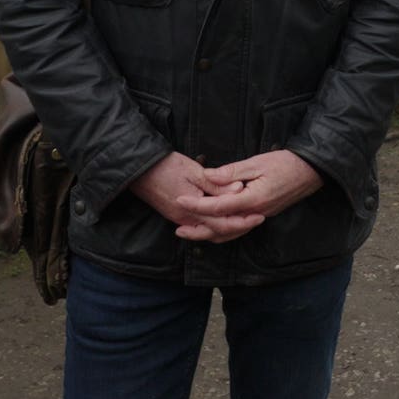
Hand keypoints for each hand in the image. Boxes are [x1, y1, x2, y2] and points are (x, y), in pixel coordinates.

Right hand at [130, 152, 258, 241]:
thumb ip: (217, 185)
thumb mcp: (194, 171)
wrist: (138, 170)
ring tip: (245, 220)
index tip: (260, 215)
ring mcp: (180, 220)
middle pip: (218, 232)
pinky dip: (215, 226)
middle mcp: (186, 220)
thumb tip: (239, 190)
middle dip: (239, 227)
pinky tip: (224, 220)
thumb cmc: (166, 166)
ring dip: (228, 228)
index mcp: (193, 210)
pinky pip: (200, 227)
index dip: (243, 221)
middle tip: (257, 220)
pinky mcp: (176, 216)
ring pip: (209, 232)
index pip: (224, 223)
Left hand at [175, 150, 324, 243]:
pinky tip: (212, 228)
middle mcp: (255, 213)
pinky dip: (223, 231)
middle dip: (198, 229)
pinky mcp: (261, 215)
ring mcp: (259, 216)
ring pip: (230, 233)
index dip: (197, 205)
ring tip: (190, 232)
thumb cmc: (285, 163)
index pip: (218, 207)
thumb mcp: (257, 162)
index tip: (179, 200)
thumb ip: (231, 171)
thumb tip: (207, 176)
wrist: (310, 172)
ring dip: (209, 234)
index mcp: (252, 199)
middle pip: (222, 228)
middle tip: (178, 229)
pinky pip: (238, 229)